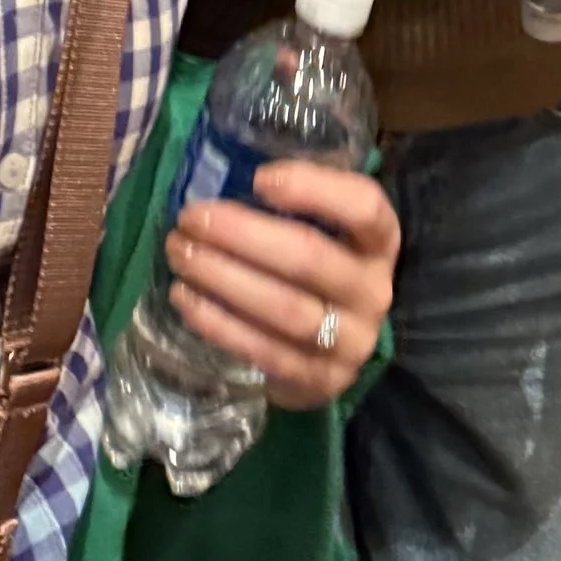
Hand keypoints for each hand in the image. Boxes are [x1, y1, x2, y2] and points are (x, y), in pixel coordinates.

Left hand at [166, 158, 398, 409]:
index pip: (364, 208)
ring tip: (181, 255)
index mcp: (379, 242)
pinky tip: (184, 298)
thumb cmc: (321, 268)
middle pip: (310, 259)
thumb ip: (295, 205)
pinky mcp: (319, 381)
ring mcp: (349, 342)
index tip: (259, 179)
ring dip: (223, 279)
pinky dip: (218, 323)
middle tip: (191, 218)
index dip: (314, 189)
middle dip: (242, 235)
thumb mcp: (327, 230)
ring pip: (284, 308)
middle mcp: (372, 291)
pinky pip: (263, 351)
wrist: (338, 348)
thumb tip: (218, 180)